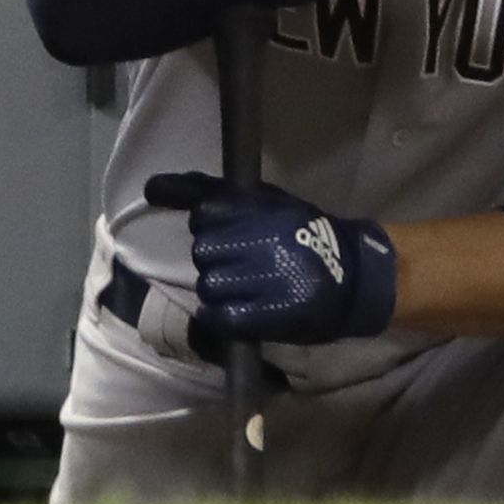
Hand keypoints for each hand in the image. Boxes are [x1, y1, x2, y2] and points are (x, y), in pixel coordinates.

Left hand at [145, 172, 395, 344]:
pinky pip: (219, 316)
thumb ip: (203, 190)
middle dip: (219, 258)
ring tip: (251, 287)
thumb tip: (149, 187)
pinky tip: (241, 311)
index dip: (216, 226)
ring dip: (223, 289)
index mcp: (255, 206)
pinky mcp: (266, 315)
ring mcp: (260, 278)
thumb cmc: (301, 232)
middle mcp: (255, 238)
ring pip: (209, 284)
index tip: (237, 232)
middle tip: (248, 263)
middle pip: (203, 252)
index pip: (204, 214)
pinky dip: (223, 316)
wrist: (354, 275)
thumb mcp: (260, 198)